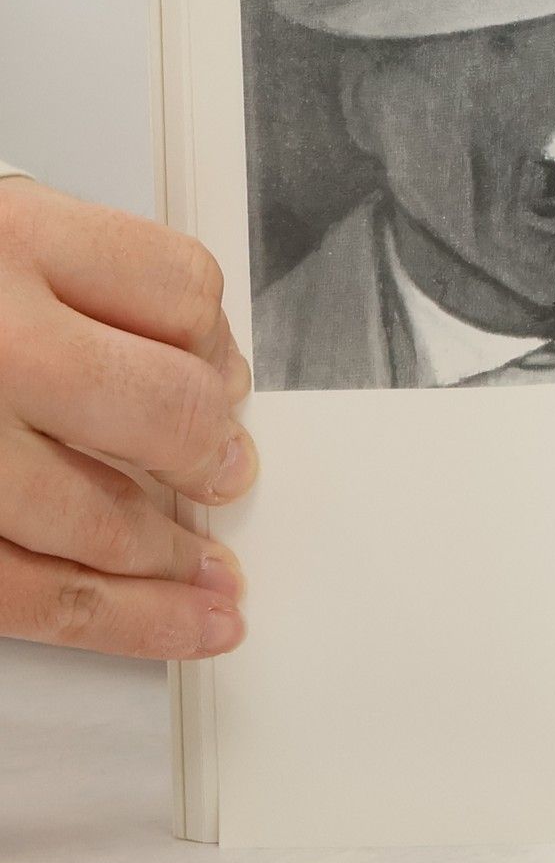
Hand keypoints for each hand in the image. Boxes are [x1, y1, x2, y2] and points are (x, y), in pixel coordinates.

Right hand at [0, 178, 254, 658]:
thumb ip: (59, 279)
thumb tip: (185, 362)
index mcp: (1, 239)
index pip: (177, 289)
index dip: (217, 344)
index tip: (221, 376)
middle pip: (163, 406)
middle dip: (210, 452)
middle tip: (225, 469)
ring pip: (103, 517)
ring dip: (174, 555)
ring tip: (210, 571)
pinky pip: (32, 593)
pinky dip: (127, 621)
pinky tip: (182, 623)